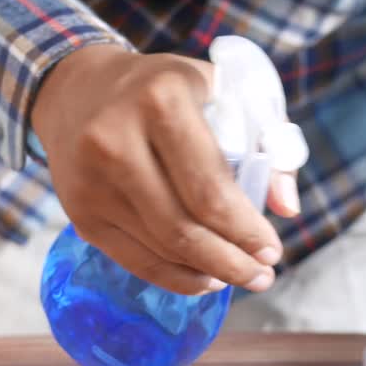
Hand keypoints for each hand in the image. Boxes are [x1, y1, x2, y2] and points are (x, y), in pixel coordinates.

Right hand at [32, 44, 300, 295]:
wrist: (77, 87)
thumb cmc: (166, 88)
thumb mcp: (225, 90)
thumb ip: (268, 141)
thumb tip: (287, 208)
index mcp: (161, 99)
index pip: (210, 187)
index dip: (245, 230)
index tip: (272, 250)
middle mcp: (116, 139)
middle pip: (182, 227)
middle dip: (232, 262)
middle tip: (262, 276)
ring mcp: (91, 179)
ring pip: (160, 248)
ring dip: (207, 273)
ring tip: (239, 278)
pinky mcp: (79, 210)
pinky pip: (133, 259)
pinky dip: (173, 277)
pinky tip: (203, 279)